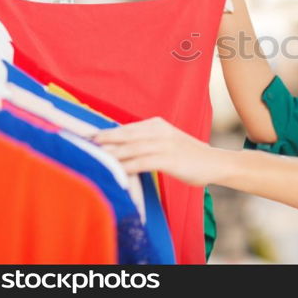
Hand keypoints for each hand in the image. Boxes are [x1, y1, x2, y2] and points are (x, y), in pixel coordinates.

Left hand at [93, 117, 219, 186]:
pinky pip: (141, 162)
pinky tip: (114, 172)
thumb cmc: (190, 156)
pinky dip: (126, 167)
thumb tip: (122, 150)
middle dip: (103, 140)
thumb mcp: (167, 143)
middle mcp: (159, 131)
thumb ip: (147, 143)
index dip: (106, 133)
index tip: (87, 137)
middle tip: (82, 144)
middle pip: (125, 135)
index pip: (126, 128)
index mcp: (157, 125)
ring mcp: (164, 144)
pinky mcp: (168, 159)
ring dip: (110, 154)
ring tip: (92, 158)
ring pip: (130, 148)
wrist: (215, 162)